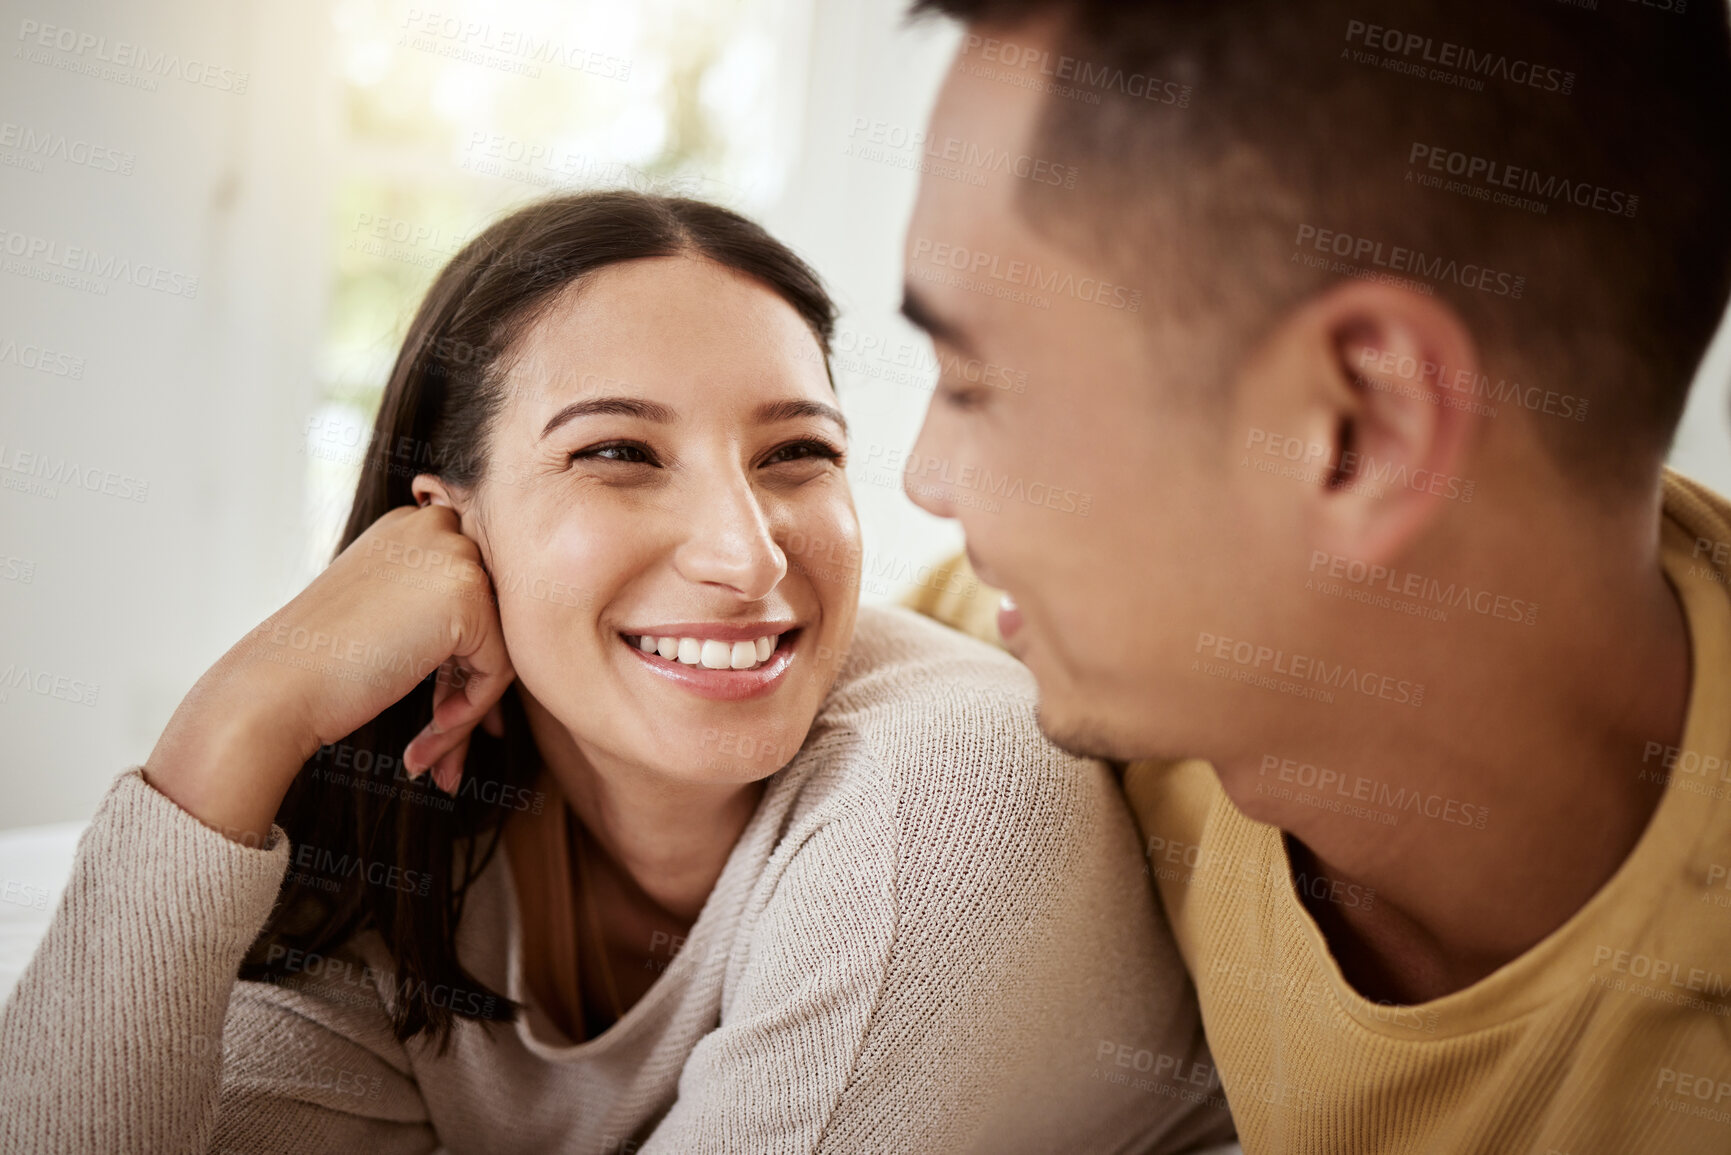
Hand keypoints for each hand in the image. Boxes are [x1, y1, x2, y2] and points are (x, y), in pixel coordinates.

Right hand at [144, 500, 512, 842]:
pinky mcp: (470, 594)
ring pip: (499, 648)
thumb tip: (499, 654)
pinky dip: (467, 713)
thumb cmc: (318, 664)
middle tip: (441, 751)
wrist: (275, 687)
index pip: (469, 598)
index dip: (459, 665)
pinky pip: (498, 670)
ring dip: (467, 712)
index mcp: (412, 526)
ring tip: (432, 760)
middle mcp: (437, 526)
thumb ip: (440, 619)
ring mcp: (455, 554)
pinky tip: (422, 746)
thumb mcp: (386, 619)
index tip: (441, 717)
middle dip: (470, 691)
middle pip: (490, 621)